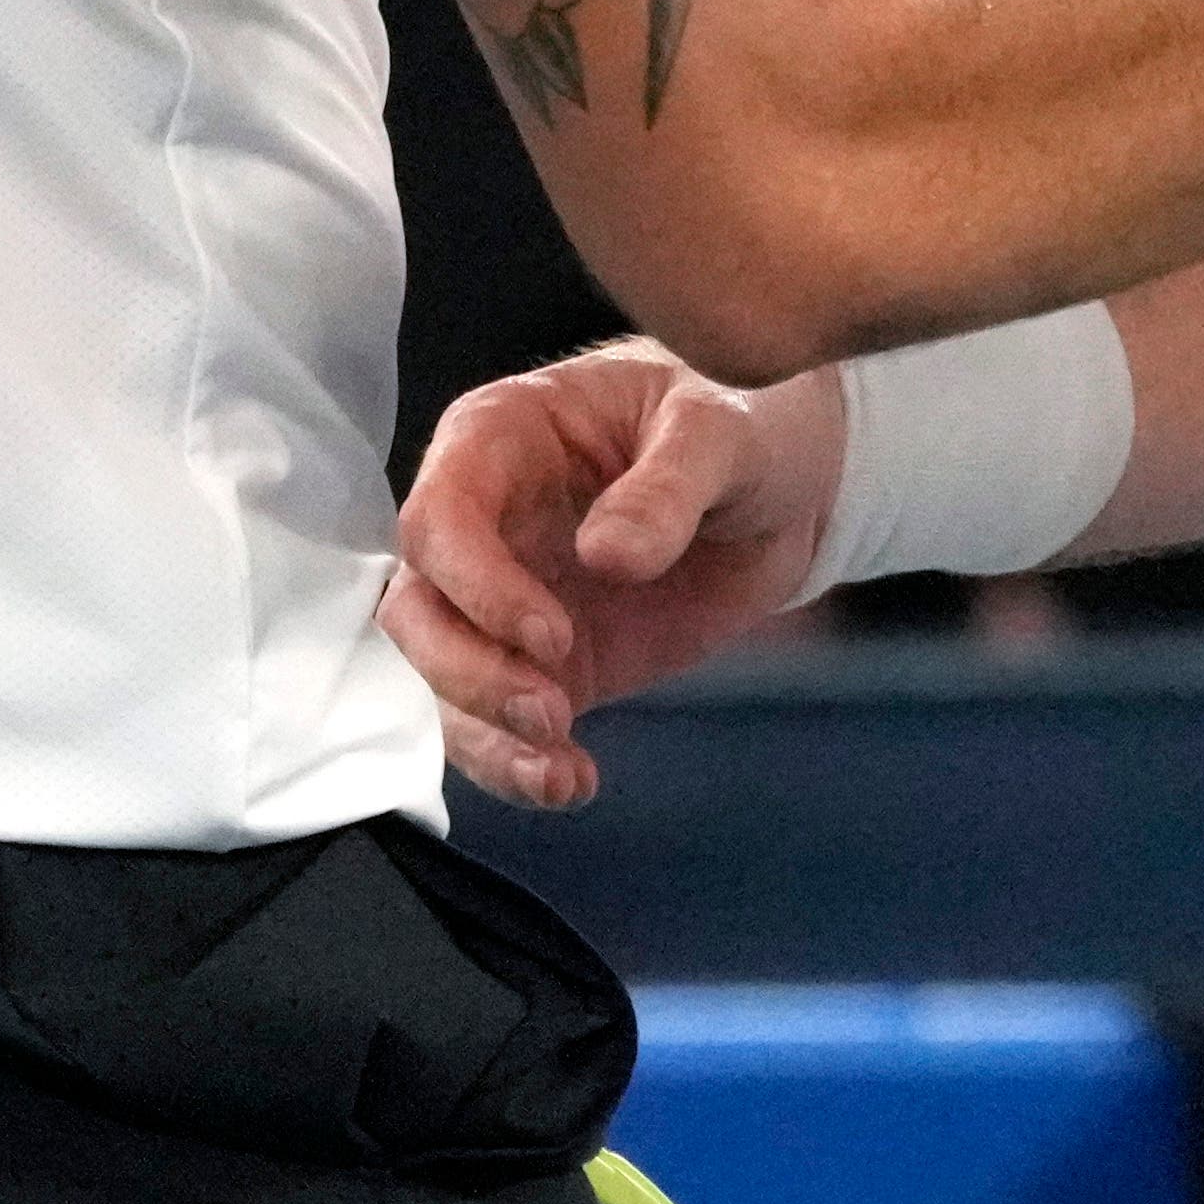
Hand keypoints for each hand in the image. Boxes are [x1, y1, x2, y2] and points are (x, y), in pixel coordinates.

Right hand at [383, 341, 839, 805]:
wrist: (787, 486)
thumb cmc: (737, 422)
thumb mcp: (721, 430)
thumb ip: (668, 487)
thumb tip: (606, 554)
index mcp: (499, 439)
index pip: (437, 517)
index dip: (476, 585)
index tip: (552, 634)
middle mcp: (484, 523)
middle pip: (417, 609)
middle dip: (468, 673)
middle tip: (551, 710)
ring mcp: (505, 600)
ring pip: (440, 678)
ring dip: (484, 733)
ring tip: (560, 768)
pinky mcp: (544, 665)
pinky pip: (497, 724)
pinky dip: (518, 765)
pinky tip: (570, 782)